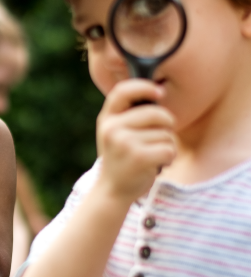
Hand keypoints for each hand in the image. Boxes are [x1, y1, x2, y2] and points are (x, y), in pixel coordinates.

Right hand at [96, 79, 175, 203]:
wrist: (112, 189)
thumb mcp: (115, 133)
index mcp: (106, 119)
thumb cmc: (121, 158)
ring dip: (166, 145)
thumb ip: (128, 115)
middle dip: (167, 124)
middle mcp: (112, 128)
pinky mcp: (139, 157)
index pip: (123, 91)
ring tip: (151, 155)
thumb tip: (158, 92)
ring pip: (165, 134)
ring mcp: (124, 142)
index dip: (143, 87)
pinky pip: (169, 148)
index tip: (159, 92)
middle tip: (159, 136)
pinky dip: (169, 157)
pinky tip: (156, 164)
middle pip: (156, 113)